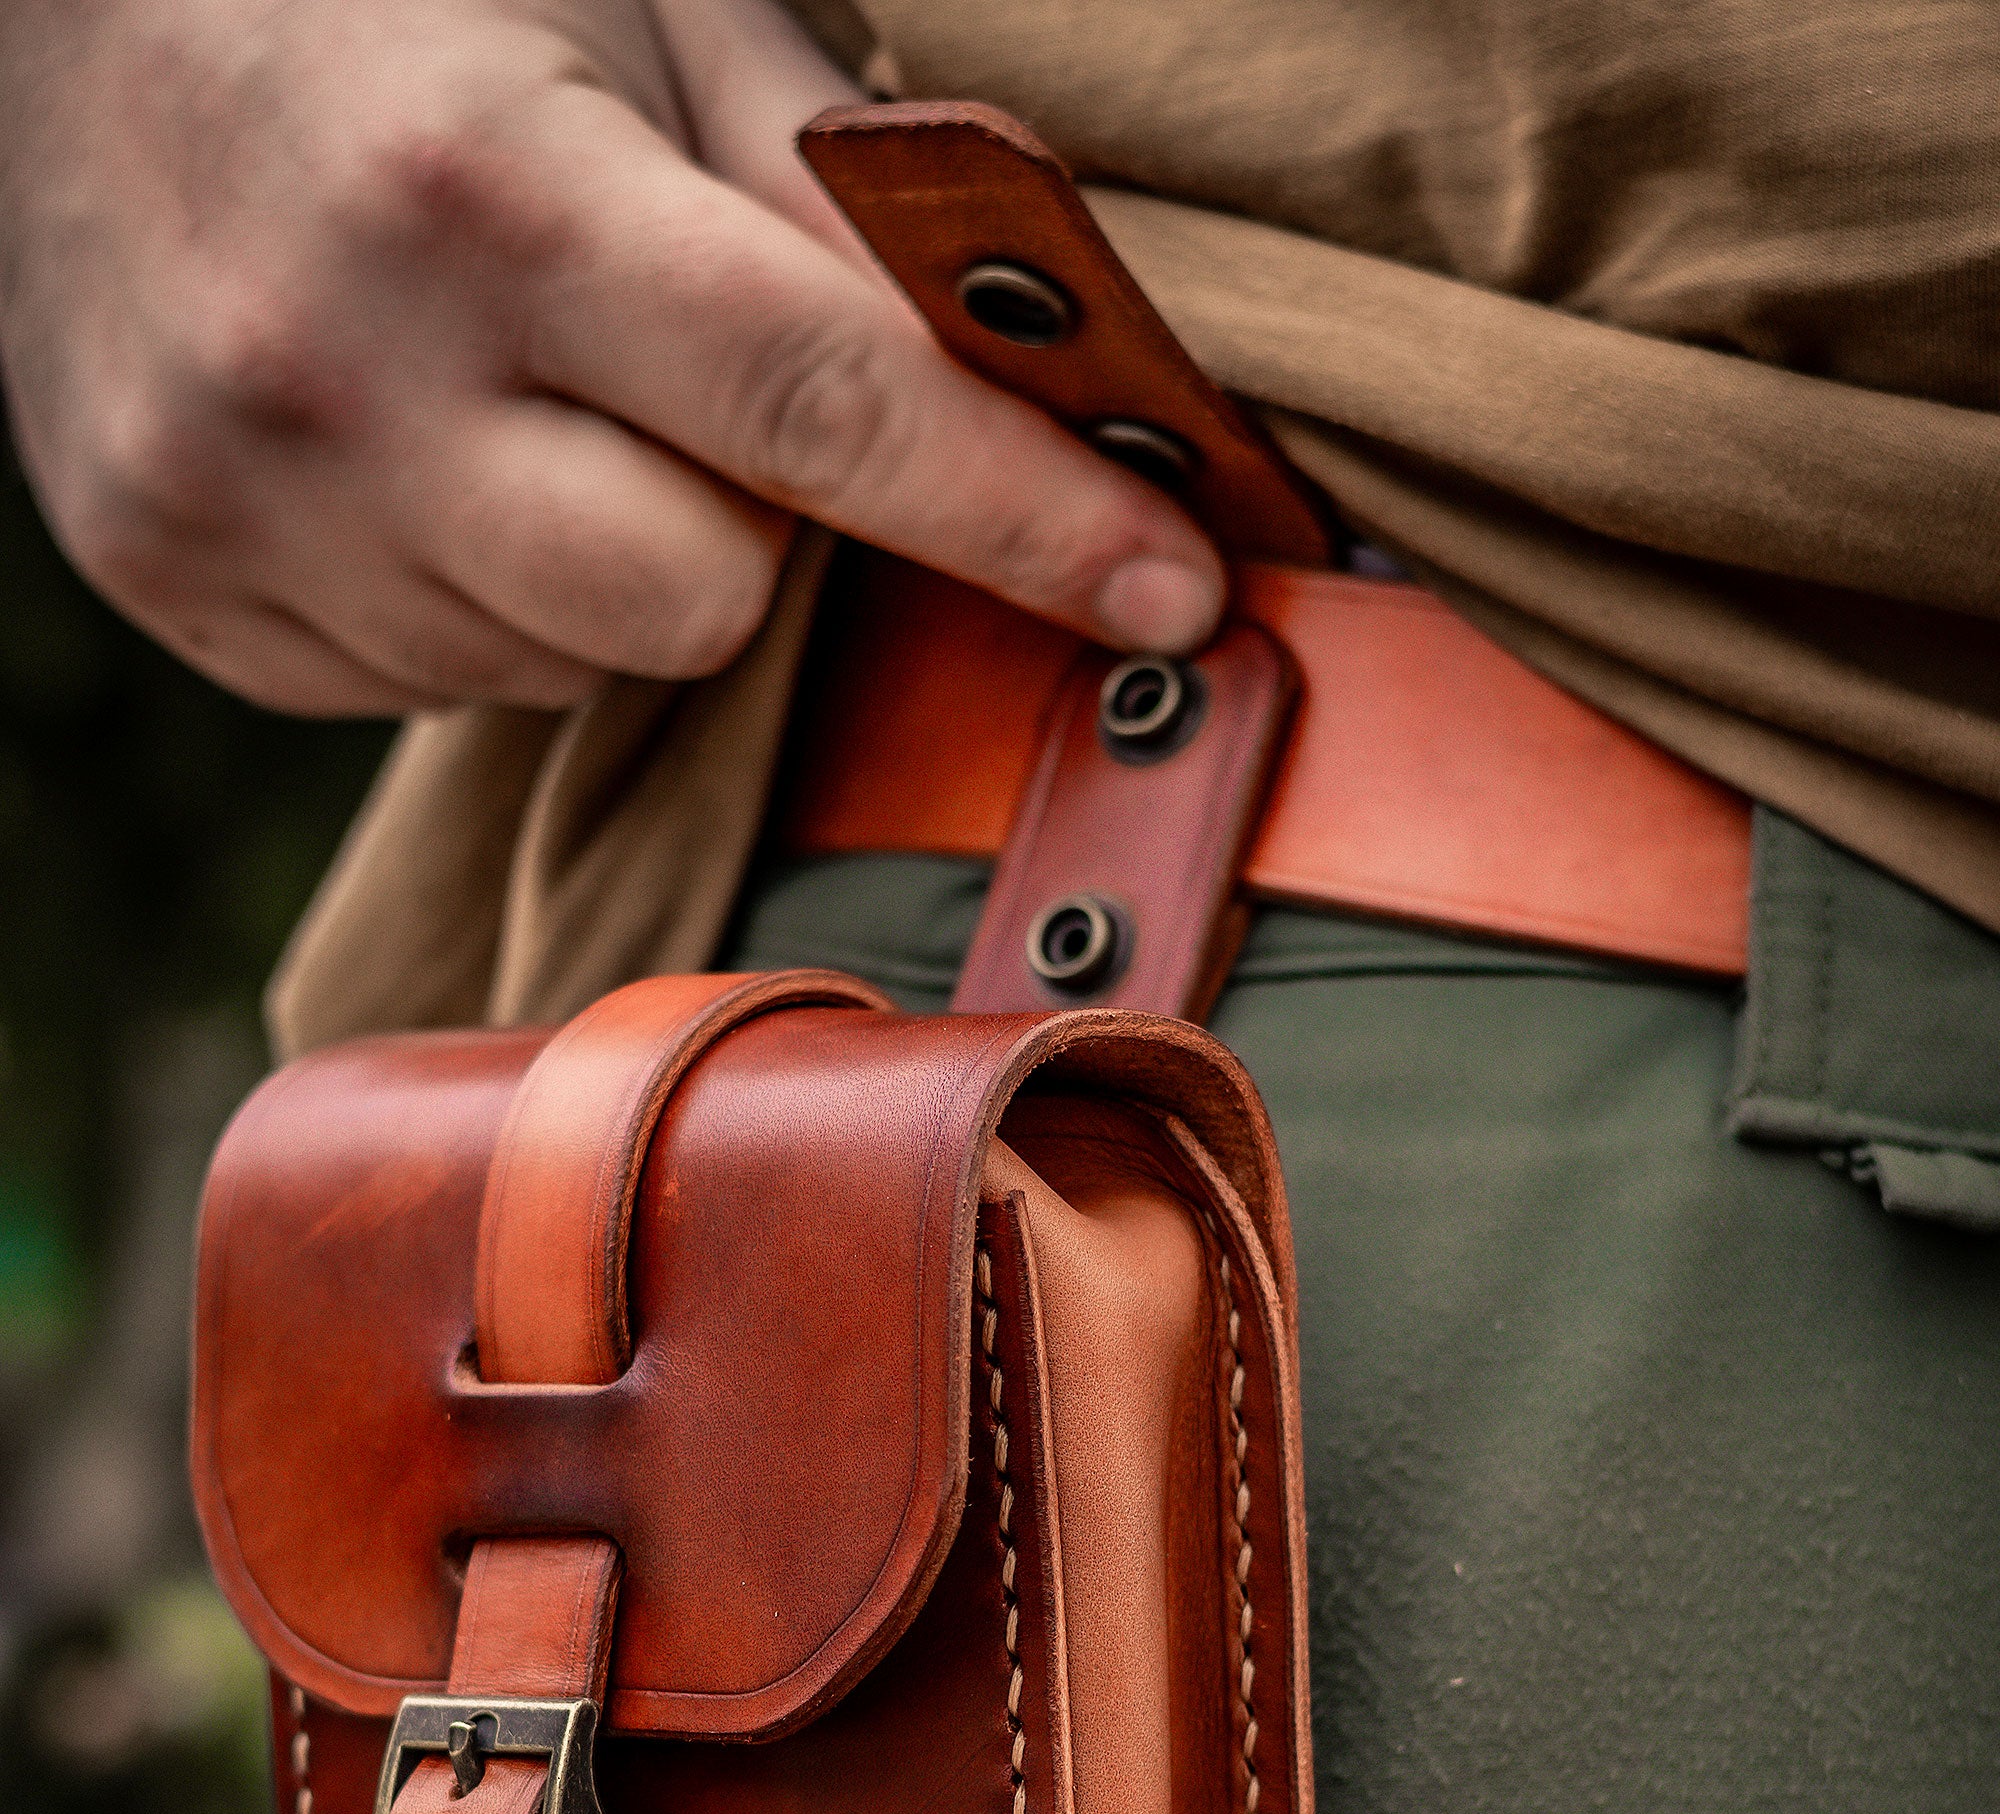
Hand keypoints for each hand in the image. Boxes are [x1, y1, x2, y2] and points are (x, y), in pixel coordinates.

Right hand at [0, 0, 1224, 713]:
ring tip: (519, 395)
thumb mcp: (644, 8)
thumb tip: (1033, 374)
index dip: (1020, 516)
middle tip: (688, 387)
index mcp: (483, 189)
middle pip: (699, 599)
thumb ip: (830, 197)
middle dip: (753, 522)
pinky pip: (434, 681)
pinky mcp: (172, 576)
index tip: (1170, 591)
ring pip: (569, 659)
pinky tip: (417, 454)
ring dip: (604, 556)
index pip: (823, 409)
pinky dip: (476, 593)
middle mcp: (339, 369)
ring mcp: (234, 497)